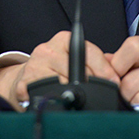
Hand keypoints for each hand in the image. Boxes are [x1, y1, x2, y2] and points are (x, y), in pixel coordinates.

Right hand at [0, 31, 119, 109]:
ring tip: (78, 96)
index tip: (114, 81)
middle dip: (92, 83)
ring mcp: (35, 65)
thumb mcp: (74, 57)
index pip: (88, 51)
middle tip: (99, 92)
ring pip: (63, 84)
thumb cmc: (57, 66)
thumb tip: (114, 76)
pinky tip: (60, 98)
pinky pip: (46, 94)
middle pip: (77, 69)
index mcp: (63, 40)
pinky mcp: (24, 83)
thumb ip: (94, 62)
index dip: (103, 68)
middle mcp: (48, 49)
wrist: (29, 75)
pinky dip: (55, 99)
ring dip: (74, 93)